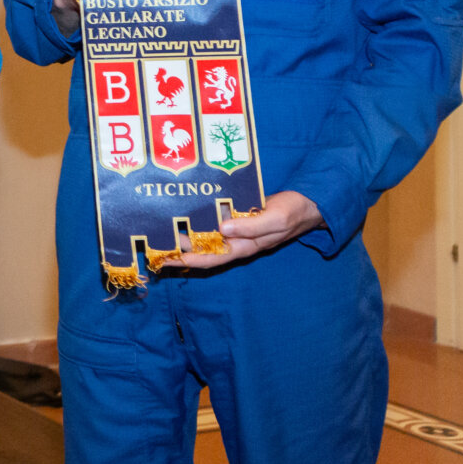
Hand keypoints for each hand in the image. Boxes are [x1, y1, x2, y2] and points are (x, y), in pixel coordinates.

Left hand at [174, 191, 324, 269]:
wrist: (307, 204)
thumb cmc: (293, 212)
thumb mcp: (276, 219)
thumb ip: (252, 226)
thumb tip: (224, 229)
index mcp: (246, 246)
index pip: (214, 258)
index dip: (192, 259)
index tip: (172, 258)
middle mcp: (237, 241)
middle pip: (203, 250)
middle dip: (180, 251)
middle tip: (155, 247)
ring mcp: (236, 230)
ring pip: (205, 237)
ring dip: (184, 237)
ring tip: (161, 234)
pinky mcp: (236, 217)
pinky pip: (213, 223)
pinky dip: (198, 222)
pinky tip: (182, 217)